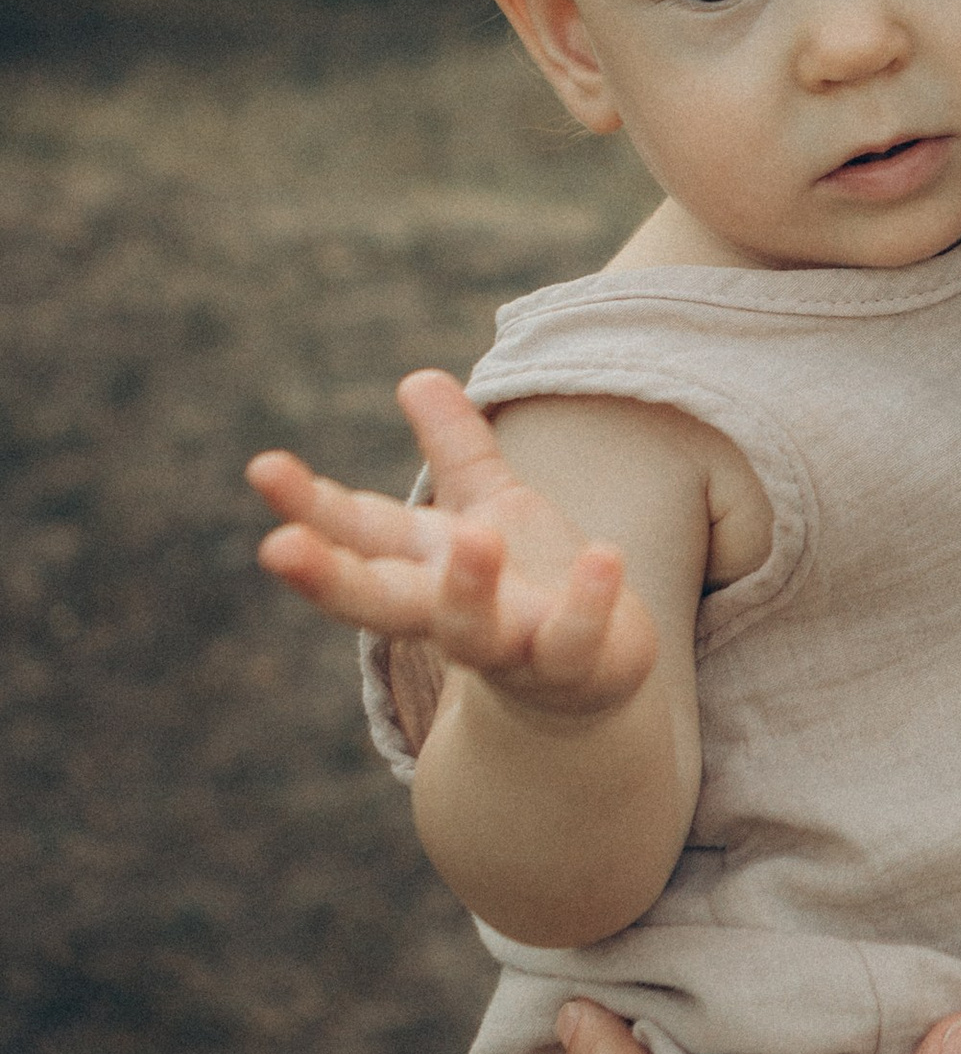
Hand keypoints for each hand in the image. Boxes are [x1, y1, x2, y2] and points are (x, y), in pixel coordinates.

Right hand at [248, 370, 656, 723]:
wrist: (590, 677)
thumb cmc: (524, 583)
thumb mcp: (489, 505)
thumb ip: (456, 449)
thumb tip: (417, 377)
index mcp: (421, 565)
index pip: (356, 531)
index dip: (307, 504)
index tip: (263, 468)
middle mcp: (448, 611)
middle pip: (379, 601)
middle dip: (330, 577)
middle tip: (277, 549)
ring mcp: (507, 645)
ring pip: (471, 631)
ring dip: (468, 588)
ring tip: (475, 536)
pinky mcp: (570, 665)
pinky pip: (574, 640)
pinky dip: (586, 604)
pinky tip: (603, 556)